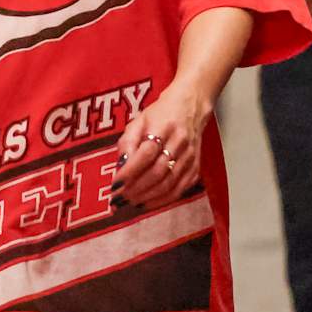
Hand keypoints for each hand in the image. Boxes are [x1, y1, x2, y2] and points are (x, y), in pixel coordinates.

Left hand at [109, 85, 210, 211]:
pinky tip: (148, 203)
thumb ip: (127, 143)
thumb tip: (120, 168)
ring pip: (169, 183)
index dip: (130, 171)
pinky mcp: (195, 168)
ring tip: (131, 202)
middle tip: (121, 197)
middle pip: (158, 171)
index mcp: (163, 126)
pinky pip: (180, 189)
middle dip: (137, 188)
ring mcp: (190, 156)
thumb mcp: (138, 121)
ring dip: (148, 196)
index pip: (146, 153)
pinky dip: (162, 200)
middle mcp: (179, 142)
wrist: (191, 107)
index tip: (115, 184)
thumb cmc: (161, 115)